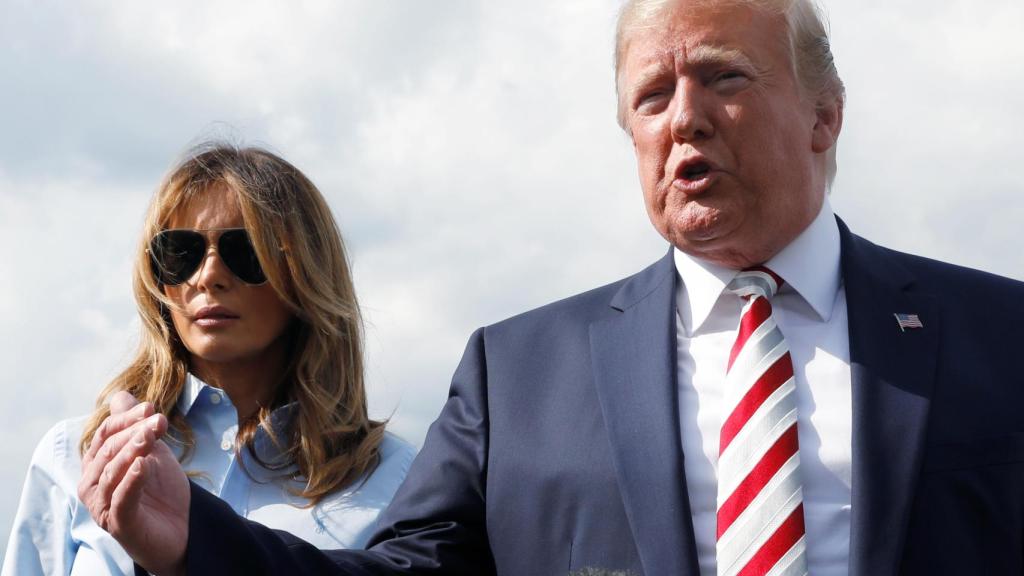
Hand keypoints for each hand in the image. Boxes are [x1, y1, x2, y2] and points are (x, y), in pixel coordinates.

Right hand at [78, 391, 189, 575]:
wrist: (182, 527)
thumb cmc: (161, 490)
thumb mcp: (151, 451)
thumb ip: (134, 426)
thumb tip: (120, 394)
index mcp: (97, 465)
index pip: (105, 434)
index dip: (127, 418)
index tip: (152, 407)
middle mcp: (92, 485)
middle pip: (107, 449)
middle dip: (133, 431)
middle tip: (159, 420)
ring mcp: (102, 505)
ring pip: (111, 472)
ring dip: (133, 450)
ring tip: (151, 436)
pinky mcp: (117, 523)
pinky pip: (121, 498)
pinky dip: (131, 480)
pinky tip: (143, 465)